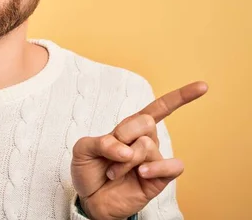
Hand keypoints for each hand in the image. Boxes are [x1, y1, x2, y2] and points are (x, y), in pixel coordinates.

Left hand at [71, 81, 207, 219]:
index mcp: (130, 128)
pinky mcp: (159, 179)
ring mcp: (154, 160)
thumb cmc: (89, 171)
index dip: (180, 97)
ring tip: (113, 173)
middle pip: (146, 122)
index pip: (158, 108)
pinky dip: (155, 168)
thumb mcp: (83, 149)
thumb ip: (101, 142)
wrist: (90, 199)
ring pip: (148, 146)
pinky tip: (141, 173)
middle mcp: (146, 141)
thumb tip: (126, 149)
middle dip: (122, 135)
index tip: (203, 86)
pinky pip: (171, 167)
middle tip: (111, 153)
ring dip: (124, 161)